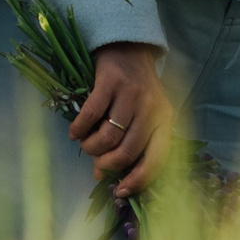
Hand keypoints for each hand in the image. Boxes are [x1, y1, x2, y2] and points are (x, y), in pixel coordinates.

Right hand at [70, 43, 170, 195]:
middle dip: (107, 164)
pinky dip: (79, 129)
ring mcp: (131, 94)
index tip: (119, 192)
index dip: (137, 180)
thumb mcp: (143, 116)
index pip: (156, 160)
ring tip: (86, 145)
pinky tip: (74, 133)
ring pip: (109, 136)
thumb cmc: (136, 90)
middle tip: (96, 164)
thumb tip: (102, 177)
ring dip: (92, 148)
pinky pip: (91, 115)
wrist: (129, 47)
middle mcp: (152, 109)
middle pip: (127, 151)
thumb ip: (128, 145)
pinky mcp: (110, 81)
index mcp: (165, 121)